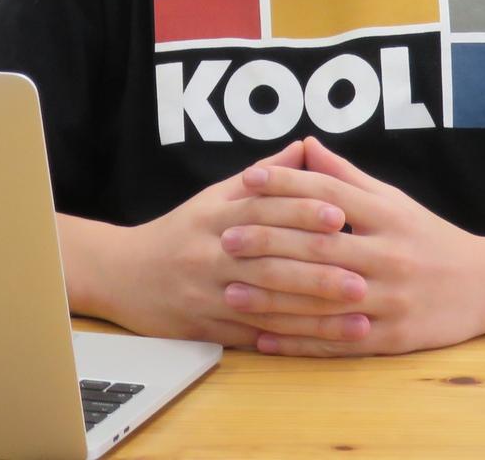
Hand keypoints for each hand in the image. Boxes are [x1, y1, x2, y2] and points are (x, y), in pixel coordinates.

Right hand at [92, 141, 367, 347]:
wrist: (123, 274)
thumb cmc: (181, 232)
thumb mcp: (214, 196)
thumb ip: (264, 176)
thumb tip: (307, 146)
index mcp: (214, 216)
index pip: (262, 209)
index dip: (301, 210)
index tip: (340, 215)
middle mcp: (209, 253)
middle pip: (268, 259)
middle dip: (317, 268)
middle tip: (362, 274)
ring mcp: (207, 293)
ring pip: (266, 301)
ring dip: (314, 309)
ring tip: (357, 310)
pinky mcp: (207, 326)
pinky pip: (254, 333)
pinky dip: (292, 337)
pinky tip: (324, 338)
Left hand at [225, 136, 484, 355]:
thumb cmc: (429, 236)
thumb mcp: (393, 200)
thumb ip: (347, 176)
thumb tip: (305, 144)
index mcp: (388, 216)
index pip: (329, 194)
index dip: (286, 184)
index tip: (246, 180)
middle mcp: (390, 255)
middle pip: (320, 247)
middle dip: (268, 243)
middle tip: (225, 240)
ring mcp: (391, 300)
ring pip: (323, 299)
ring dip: (273, 299)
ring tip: (231, 293)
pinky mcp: (393, 339)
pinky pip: (338, 342)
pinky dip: (298, 342)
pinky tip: (263, 340)